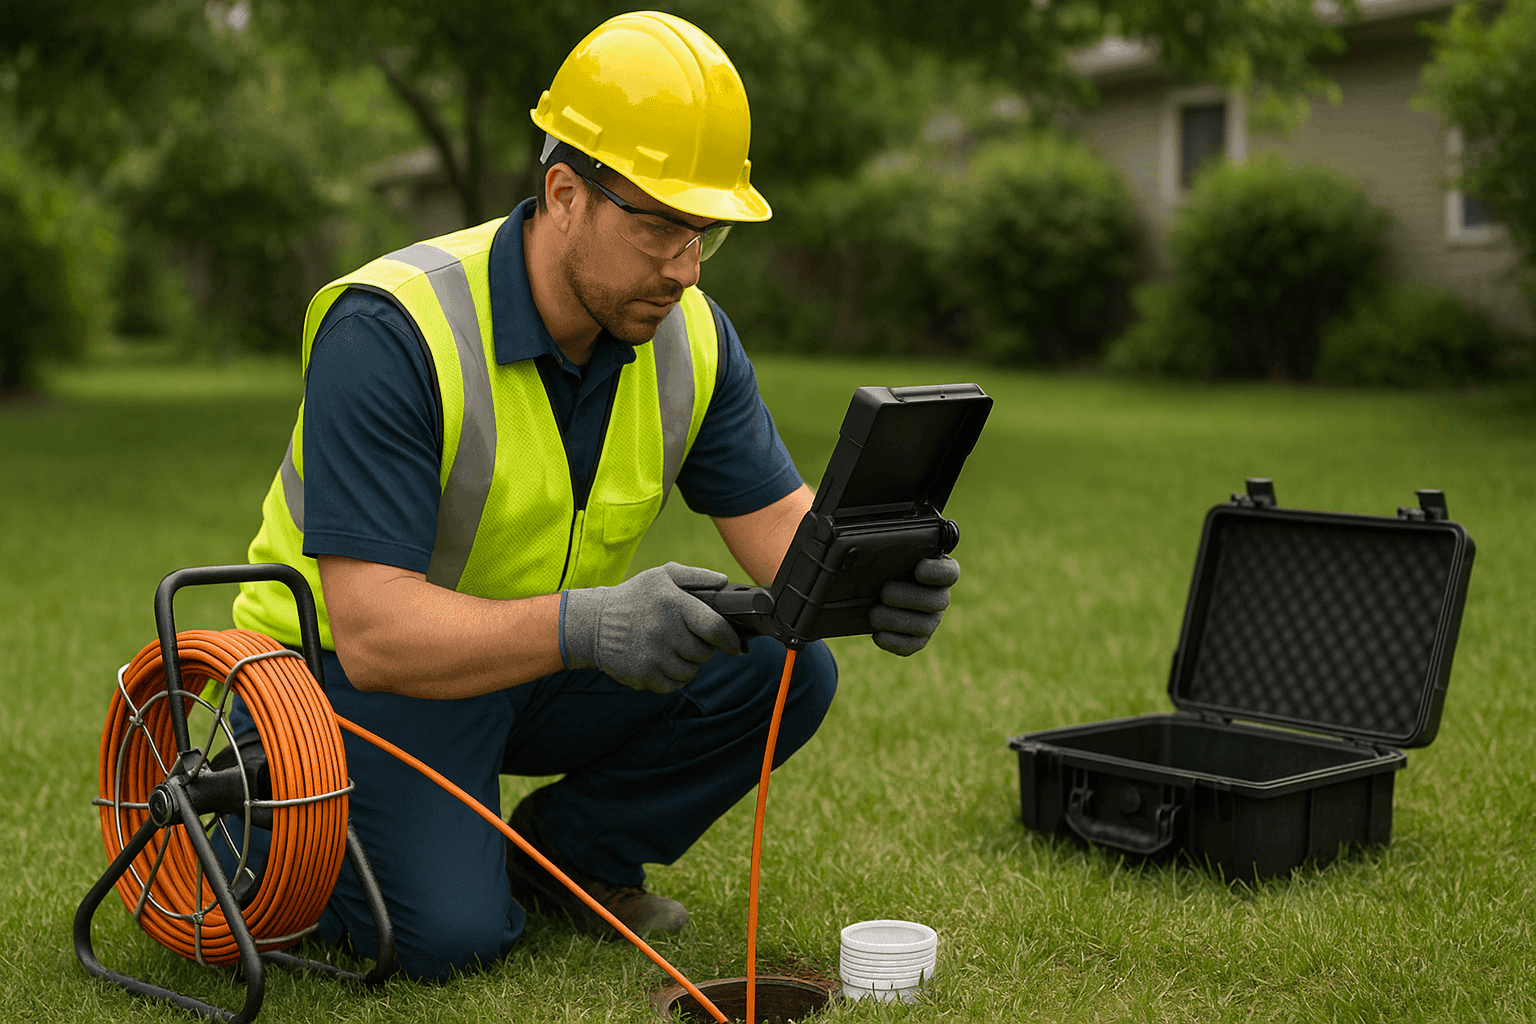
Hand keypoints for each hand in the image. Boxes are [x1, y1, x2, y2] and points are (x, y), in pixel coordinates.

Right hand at [561, 562, 743, 692]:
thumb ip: (696, 577)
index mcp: (673, 604)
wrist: (592, 623)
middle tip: (689, 639)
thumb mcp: (662, 576)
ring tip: (673, 650)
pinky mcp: (643, 676)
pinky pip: (674, 685)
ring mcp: (653, 656)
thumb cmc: (634, 597)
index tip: (735, 645)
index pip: (714, 628)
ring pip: (691, 672)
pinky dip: (673, 677)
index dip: (730, 639)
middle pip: (704, 653)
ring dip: (688, 664)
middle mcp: (664, 631)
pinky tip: (662, 662)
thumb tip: (724, 583)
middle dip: (703, 649)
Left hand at [869, 555, 959, 656]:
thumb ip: (887, 546)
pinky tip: (877, 635)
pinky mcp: (916, 640)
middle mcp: (939, 596)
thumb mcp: (880, 553)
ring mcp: (930, 620)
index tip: (918, 569)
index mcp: (936, 569)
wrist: (862, 592)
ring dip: (897, 620)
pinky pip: (911, 645)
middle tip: (884, 593)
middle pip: (938, 601)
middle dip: (909, 598)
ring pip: (925, 626)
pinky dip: (894, 641)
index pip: (950, 572)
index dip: (938, 573)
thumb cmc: (876, 566)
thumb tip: (880, 536)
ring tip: (873, 615)